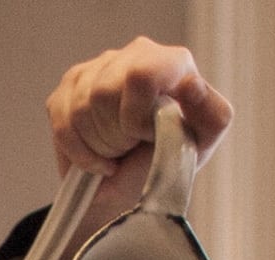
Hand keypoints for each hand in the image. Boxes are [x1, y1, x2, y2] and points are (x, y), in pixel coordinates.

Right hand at [46, 38, 231, 224]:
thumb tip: (191, 85)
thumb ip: (212, 115)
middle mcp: (137, 53)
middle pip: (104, 92)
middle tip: (131, 148)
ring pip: (80, 109)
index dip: (136, 115)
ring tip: (116, 151)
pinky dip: (78, 152)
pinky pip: (62, 122)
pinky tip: (96, 157)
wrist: (130, 191)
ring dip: (98, 144)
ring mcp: (100, 67)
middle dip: (115, 134)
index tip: (147, 137)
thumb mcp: (200, 146)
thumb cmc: (168, 164)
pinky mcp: (69, 86)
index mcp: (173, 62)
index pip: (142, 73)